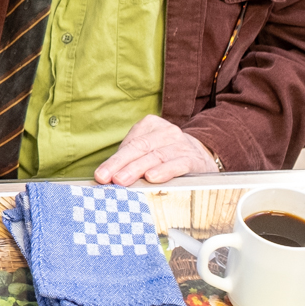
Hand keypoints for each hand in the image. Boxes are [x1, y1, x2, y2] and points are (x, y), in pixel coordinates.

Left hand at [93, 115, 217, 185]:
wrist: (204, 155)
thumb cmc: (167, 155)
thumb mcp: (149, 149)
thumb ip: (129, 159)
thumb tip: (106, 176)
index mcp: (151, 125)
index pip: (130, 144)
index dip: (114, 160)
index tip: (100, 175)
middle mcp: (166, 132)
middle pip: (140, 148)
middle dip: (120, 164)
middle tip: (106, 178)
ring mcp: (181, 144)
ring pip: (155, 156)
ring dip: (137, 169)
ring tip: (122, 180)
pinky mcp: (194, 159)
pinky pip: (177, 164)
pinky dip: (164, 171)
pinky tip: (152, 178)